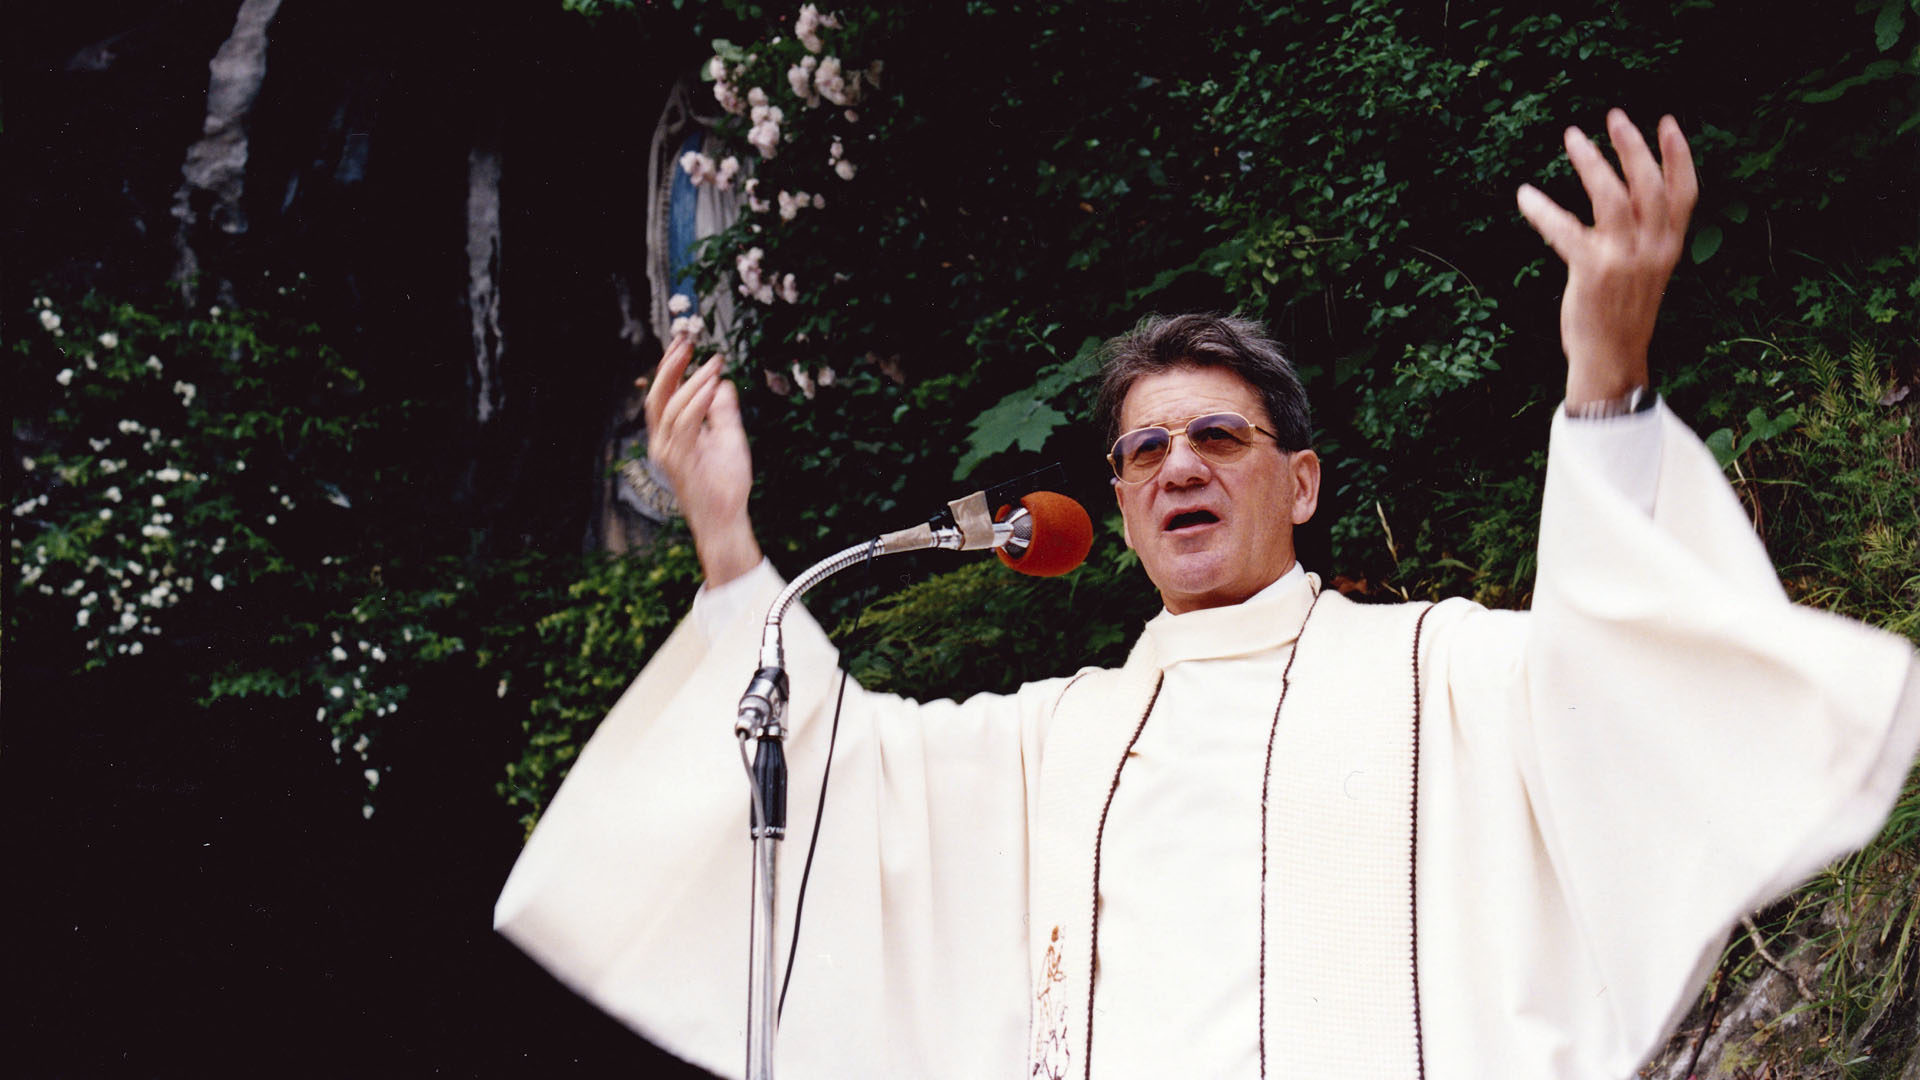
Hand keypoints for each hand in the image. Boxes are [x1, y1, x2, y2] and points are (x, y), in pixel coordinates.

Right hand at [643, 332, 761, 585]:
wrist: (725, 520)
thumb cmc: (726, 485)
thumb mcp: (728, 438)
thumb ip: (722, 410)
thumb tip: (722, 382)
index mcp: (669, 436)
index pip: (664, 395)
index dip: (670, 367)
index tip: (685, 343)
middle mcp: (663, 442)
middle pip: (658, 396)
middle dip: (671, 366)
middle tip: (688, 342)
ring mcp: (668, 453)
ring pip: (672, 407)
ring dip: (692, 381)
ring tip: (712, 363)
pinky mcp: (680, 462)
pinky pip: (685, 425)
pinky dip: (697, 401)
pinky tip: (711, 385)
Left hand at [1516, 109, 1697, 406]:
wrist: (1610, 359)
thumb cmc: (1621, 313)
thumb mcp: (1645, 272)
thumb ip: (1644, 237)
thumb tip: (1631, 199)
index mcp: (1670, 247)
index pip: (1685, 192)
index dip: (1679, 154)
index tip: (1666, 121)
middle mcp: (1654, 249)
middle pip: (1650, 185)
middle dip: (1633, 146)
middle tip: (1614, 115)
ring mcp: (1625, 259)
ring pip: (1612, 196)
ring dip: (1592, 162)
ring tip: (1572, 136)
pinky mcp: (1593, 271)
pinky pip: (1565, 229)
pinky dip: (1542, 209)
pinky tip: (1524, 194)